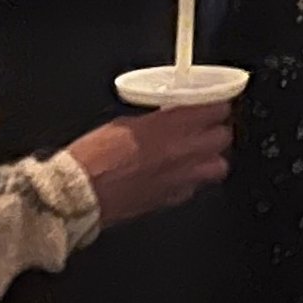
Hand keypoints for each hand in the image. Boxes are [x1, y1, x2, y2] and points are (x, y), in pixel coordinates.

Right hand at [64, 104, 233, 226]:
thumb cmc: (91, 157)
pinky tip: (177, 175)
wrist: (78, 192)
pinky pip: (195, 186)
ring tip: (198, 153)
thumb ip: (154, 121)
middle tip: (207, 127)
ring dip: (211, 158)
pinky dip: (191, 179)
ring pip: (218, 166)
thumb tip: (165, 118)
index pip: (215, 110)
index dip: (217, 105)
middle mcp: (181, 152)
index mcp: (169, 128)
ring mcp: (180, 178)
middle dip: (217, 130)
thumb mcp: (124, 124)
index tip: (214, 103)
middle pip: (224, 138)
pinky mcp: (172, 199)